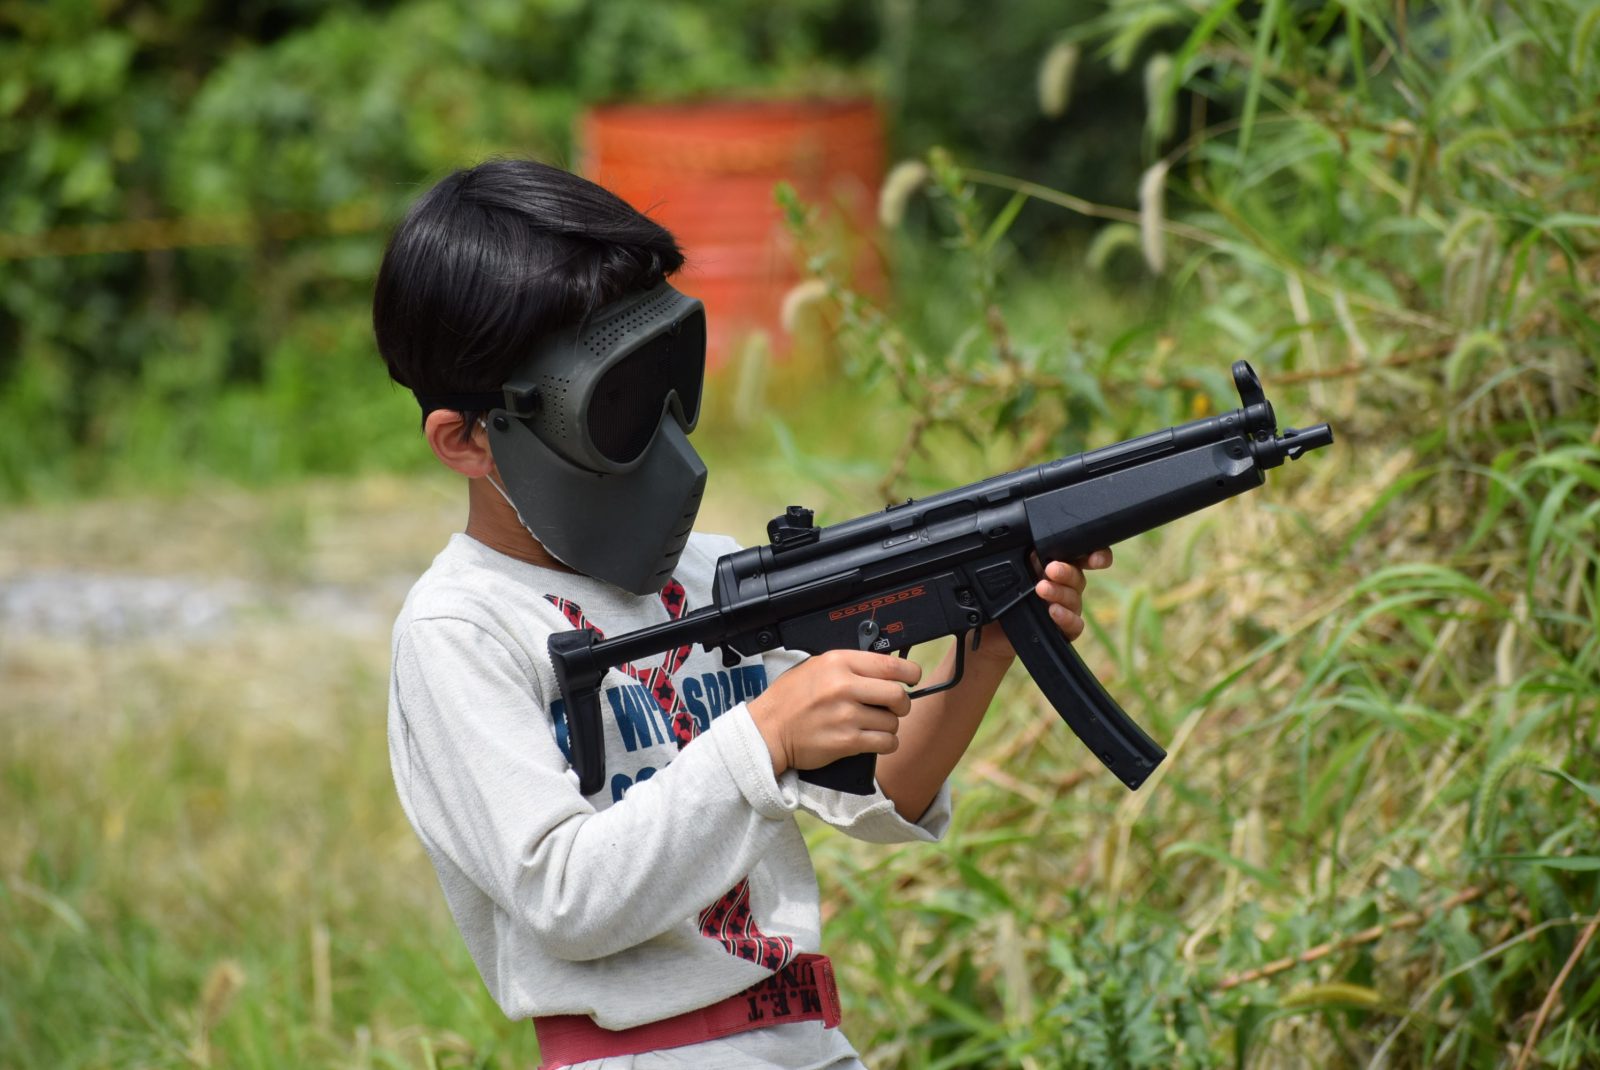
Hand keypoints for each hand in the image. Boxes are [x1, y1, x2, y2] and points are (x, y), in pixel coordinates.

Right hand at [747, 649, 922, 777]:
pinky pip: (885, 742)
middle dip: (902, 703)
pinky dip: (886, 743)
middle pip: (897, 695)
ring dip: (890, 725)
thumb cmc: (790, 699)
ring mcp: (846, 715)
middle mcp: (844, 687)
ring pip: (893, 722)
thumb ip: (849, 666)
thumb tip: (884, 668)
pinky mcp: (847, 741)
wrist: (768, 731)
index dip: (910, 672)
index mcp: (838, 663)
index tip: (912, 678)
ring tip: (874, 725)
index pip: (890, 664)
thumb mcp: (816, 667)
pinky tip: (874, 739)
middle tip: (895, 706)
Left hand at [974, 548, 1113, 662]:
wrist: (993, 629)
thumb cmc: (1005, 595)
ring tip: (1042, 589)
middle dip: (1066, 572)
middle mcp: (1065, 587)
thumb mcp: (1013, 570)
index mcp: (1057, 567)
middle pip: (1078, 577)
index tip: (1094, 558)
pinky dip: (1065, 617)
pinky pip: (1075, 624)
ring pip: (1075, 599)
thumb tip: (1032, 543)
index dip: (1095, 556)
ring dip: (1060, 592)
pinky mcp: (1064, 630)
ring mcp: (1066, 609)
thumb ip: (1028, 556)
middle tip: (1051, 569)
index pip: (1082, 558)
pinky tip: (1053, 611)